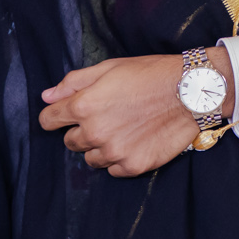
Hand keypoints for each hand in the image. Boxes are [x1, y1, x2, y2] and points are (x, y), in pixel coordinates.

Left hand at [38, 46, 235, 176]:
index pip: (49, 120)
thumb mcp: (109, 68)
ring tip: (123, 130)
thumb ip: (74, 83)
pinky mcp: (132, 166)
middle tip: (107, 117)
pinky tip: (135, 141)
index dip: (57, 116)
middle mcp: (94, 132)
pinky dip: (119, 159)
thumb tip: (47, 97)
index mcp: (84, 105)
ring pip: (91, 158)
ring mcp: (114, 152)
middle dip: (82, 130)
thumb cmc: (150, 74)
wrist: (191, 92)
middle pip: (70, 141)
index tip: (68, 114)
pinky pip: (113, 170)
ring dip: (100, 147)